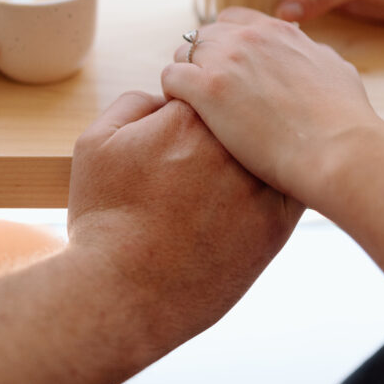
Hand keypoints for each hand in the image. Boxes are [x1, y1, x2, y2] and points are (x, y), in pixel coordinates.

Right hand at [68, 91, 301, 353]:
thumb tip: (165, 95)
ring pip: (271, 151)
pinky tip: (248, 202)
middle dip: (231, 128)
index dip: (198, 104)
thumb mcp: (95, 143)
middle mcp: (232, 146)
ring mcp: (258, 185)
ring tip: (226, 180)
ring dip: (258, 155)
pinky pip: (288, 190)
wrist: (123, 295)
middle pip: (245, 117)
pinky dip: (275, 187)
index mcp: (190, 118)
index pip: (211, 88)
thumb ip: (133, 103)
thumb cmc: (104, 219)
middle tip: (204, 157)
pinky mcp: (276, 225)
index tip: (184, 127)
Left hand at [161, 8, 380, 208]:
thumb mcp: (335, 70)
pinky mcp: (208, 90)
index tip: (225, 67)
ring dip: (185, 76)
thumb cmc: (345, 120)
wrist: (339, 150)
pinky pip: (171, 78)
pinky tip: (182, 113)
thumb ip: (313, 55)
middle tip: (206, 91)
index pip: (232, 19)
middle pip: (202, 36)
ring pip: (182, 53)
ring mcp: (226, 61)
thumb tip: (310, 54)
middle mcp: (248, 37)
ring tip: (191, 104)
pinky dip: (172, 93)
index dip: (224, 43)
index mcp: (277, 31)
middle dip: (201, 61)